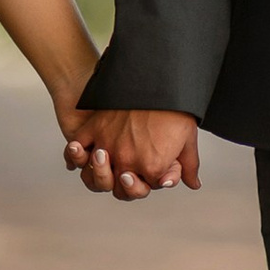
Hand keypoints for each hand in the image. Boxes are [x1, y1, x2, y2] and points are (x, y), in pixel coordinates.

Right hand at [63, 107, 200, 199]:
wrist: (159, 80)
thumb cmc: (176, 110)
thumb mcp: (188, 140)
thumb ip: (189, 167)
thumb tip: (193, 184)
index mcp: (152, 168)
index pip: (148, 187)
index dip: (154, 179)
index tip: (158, 167)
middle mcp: (127, 162)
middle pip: (119, 188)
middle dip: (128, 184)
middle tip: (130, 172)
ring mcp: (108, 146)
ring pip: (94, 175)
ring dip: (99, 175)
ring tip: (107, 165)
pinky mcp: (96, 129)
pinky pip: (78, 148)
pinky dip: (76, 155)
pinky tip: (82, 154)